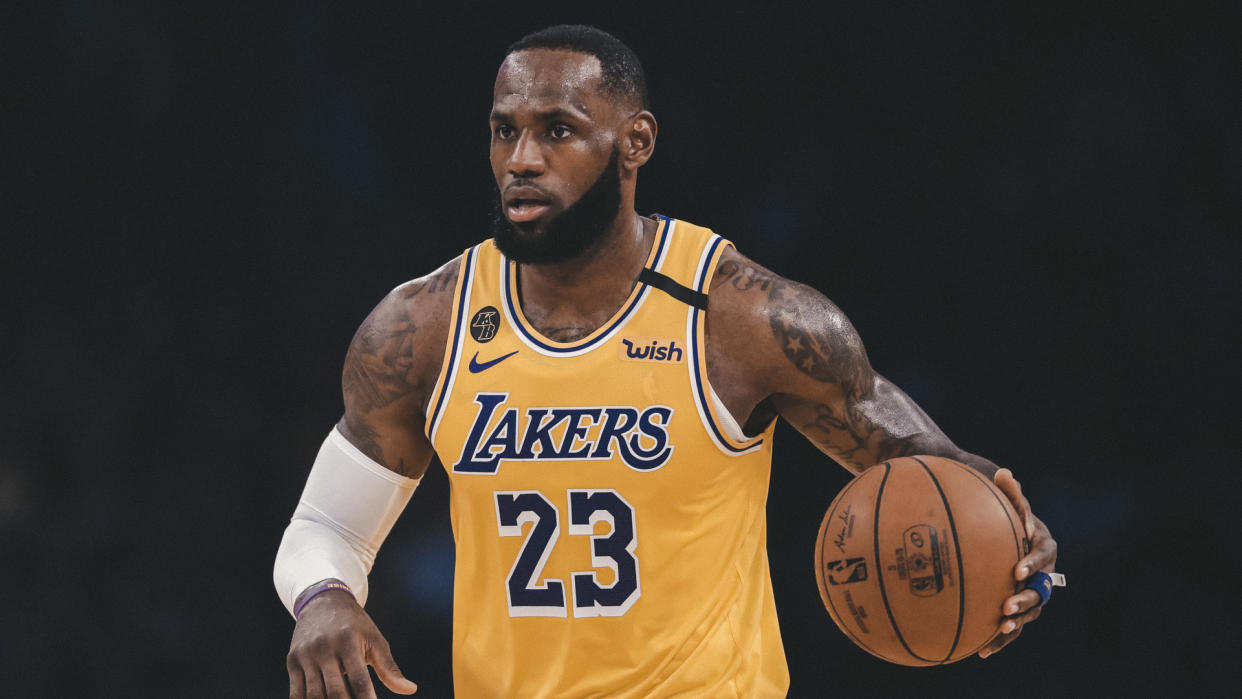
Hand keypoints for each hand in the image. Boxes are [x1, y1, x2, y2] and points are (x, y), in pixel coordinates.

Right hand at [286, 589, 417, 697]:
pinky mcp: (292, 661)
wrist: (322, 601)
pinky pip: (295, 693)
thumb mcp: (374, 640)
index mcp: (348, 642)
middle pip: (335, 691)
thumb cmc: (355, 625)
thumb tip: (411, 690)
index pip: (359, 679)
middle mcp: (324, 648)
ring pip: (313, 695)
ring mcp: (306, 655)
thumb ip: (389, 668)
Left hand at [979, 468, 1058, 658]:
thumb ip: (1008, 490)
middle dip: (1025, 599)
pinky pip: (1012, 626)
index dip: (1032, 563)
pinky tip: (981, 651)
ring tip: (1000, 627)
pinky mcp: (1017, 608)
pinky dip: (1000, 638)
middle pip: (1040, 590)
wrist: (1003, 532)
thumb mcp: (1007, 499)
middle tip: (1006, 604)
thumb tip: (1004, 473)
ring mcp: (1032, 592)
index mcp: (1043, 545)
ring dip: (1016, 622)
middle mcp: (1042, 572)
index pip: (1042, 554)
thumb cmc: (1005, 513)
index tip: (1016, 570)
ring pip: (1029, 612)